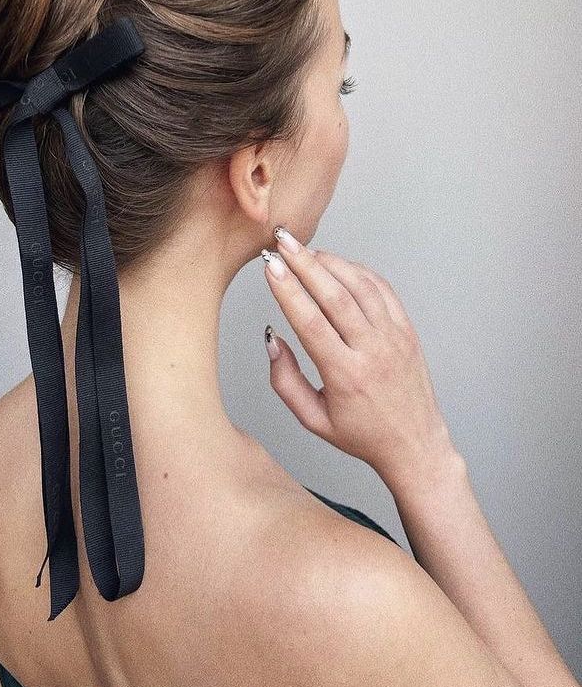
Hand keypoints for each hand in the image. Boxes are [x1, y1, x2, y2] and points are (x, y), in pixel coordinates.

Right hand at [262, 227, 458, 485]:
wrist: (415, 444)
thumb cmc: (362, 435)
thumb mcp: (313, 419)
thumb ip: (285, 380)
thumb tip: (272, 338)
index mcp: (346, 375)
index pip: (311, 322)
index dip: (288, 290)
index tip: (269, 266)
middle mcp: (372, 351)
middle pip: (335, 295)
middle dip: (304, 263)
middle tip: (282, 241)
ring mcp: (394, 337)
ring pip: (360, 286)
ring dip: (330, 261)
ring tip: (304, 249)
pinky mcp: (407, 330)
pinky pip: (382, 290)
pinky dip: (358, 271)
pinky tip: (337, 264)